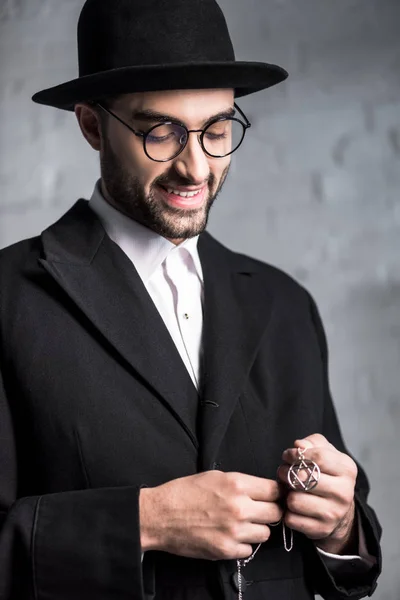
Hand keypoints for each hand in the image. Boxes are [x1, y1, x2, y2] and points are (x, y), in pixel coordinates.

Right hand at [139, 470, 282, 560]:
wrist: (160, 515)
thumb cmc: (185, 492)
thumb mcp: (215, 476)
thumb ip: (242, 484)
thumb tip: (264, 490)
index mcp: (237, 484)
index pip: (275, 490)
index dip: (275, 493)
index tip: (271, 496)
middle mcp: (240, 507)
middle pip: (276, 513)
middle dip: (269, 511)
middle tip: (258, 511)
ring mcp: (234, 531)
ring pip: (265, 533)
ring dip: (256, 529)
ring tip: (240, 524)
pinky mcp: (226, 550)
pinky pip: (248, 549)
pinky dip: (242, 544)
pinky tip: (229, 536)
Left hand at [277, 434, 357, 553]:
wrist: (338, 511)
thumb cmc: (327, 475)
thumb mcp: (325, 453)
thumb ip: (312, 443)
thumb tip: (299, 445)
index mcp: (347, 469)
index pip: (319, 457)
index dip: (297, 454)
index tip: (287, 455)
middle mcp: (344, 492)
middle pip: (303, 478)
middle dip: (286, 473)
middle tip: (284, 472)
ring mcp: (334, 513)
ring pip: (294, 500)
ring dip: (286, 493)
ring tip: (290, 489)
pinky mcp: (322, 529)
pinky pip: (291, 519)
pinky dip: (287, 512)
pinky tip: (294, 506)